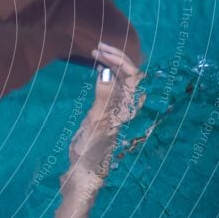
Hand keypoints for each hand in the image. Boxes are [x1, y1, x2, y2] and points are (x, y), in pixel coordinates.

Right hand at [67, 42, 145, 180]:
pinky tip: (97, 69)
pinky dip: (106, 75)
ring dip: (110, 64)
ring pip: (120, 80)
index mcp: (128, 108)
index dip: (120, 60)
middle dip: (115, 58)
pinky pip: (112, 88)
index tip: (101, 51)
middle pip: (129, 75)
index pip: (133, 76)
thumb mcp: (96, 122)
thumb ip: (102, 96)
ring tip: (95, 53)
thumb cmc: (91, 149)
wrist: (84, 171)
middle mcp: (126, 106)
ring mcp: (117, 109)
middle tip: (96, 47)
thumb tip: (105, 72)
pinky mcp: (107, 112)